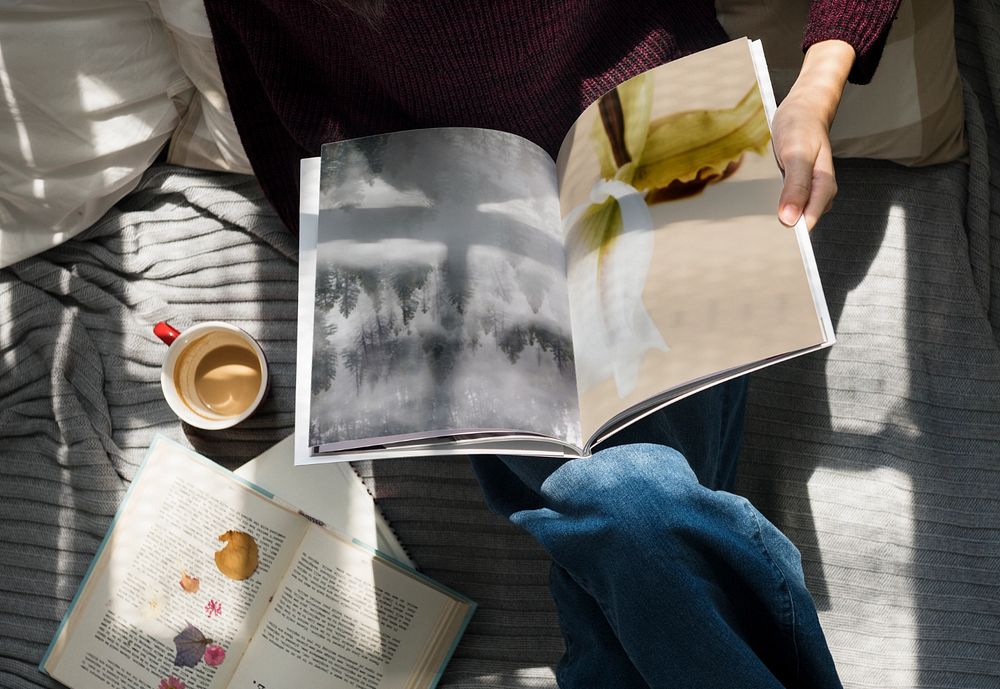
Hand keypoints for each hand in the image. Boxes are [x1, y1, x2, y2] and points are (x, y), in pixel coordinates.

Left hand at [771, 40, 855, 229]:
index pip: (809, 222)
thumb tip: (789, 220)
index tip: (780, 252)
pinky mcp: (799, 188)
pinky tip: (762, 213)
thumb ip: (794, 187)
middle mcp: (820, 193)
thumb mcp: (796, 154)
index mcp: (824, 187)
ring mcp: (810, 191)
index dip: (796, 238)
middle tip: (760, 245)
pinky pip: (788, 205)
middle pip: (802, 223)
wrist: (803, 108)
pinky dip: (777, 209)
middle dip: (785, 233)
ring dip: (779, 221)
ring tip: (758, 232)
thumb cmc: (801, 127)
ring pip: (795, 215)